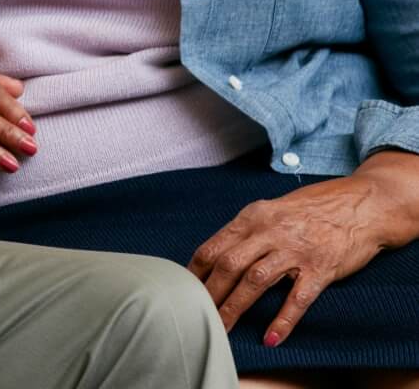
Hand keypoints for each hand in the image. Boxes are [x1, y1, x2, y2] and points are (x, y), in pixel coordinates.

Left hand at [189, 154, 418, 345]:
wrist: (362, 205)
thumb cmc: (312, 209)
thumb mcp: (271, 209)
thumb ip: (246, 230)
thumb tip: (218, 253)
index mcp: (253, 217)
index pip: (213, 246)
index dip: (195, 271)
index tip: (182, 289)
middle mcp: (270, 232)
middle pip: (228, 265)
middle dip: (208, 293)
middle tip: (195, 314)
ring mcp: (295, 251)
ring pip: (255, 281)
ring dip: (234, 307)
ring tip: (221, 329)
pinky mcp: (321, 269)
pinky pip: (298, 299)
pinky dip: (283, 320)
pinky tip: (270, 338)